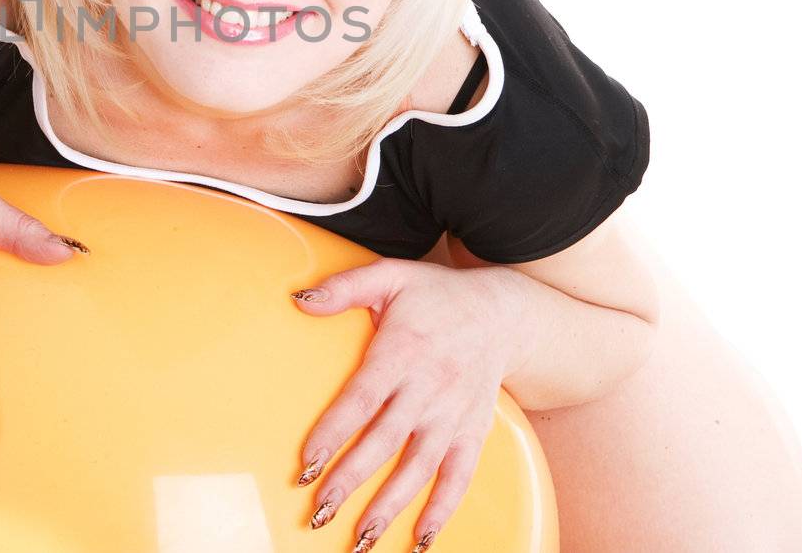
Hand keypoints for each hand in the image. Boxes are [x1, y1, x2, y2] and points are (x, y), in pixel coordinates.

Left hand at [289, 258, 523, 551]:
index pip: (362, 399)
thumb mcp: (390, 276)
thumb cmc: (436, 295)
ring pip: (419, 468)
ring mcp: (453, 415)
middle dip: (351, 481)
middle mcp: (429, 389)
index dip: (334, 432)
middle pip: (385, 442)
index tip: (306, 462)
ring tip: (361, 539)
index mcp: (402, 352)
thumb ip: (344, 287)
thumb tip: (298, 299)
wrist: (503, 312)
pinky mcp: (473, 432)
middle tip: (319, 512)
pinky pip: (459, 477)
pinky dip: (442, 510)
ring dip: (390, 506)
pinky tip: (420, 540)